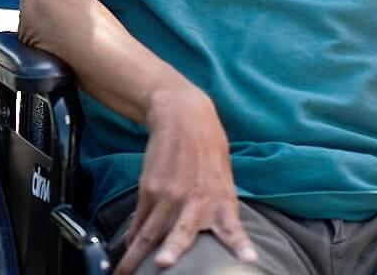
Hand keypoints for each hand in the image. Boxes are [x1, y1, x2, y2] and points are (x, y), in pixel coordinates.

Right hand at [118, 86, 257, 271]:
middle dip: (171, 250)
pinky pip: (140, 220)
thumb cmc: (209, 149)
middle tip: (162, 265)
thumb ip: (220, 208)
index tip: (248, 258)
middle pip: (180, 232)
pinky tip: (129, 250)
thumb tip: (215, 234)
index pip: (233, 228)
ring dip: (135, 256)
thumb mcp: (224, 178)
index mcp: (222, 199)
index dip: (240, 244)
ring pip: (150, 232)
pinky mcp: (149, 188)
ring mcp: (169, 195)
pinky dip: (134, 237)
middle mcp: (195, 200)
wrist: (183, 117)